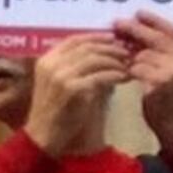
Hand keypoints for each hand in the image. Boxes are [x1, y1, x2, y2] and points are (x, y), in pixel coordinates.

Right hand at [23, 34, 128, 155]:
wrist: (44, 135)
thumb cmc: (54, 110)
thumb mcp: (59, 83)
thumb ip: (75, 67)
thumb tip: (104, 53)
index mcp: (46, 60)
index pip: (74, 39)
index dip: (96, 37)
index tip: (114, 39)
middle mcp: (51, 64)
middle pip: (87, 47)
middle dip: (111, 48)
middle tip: (127, 53)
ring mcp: (60, 76)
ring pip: (96, 59)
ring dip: (116, 62)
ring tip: (128, 67)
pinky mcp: (73, 89)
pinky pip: (102, 76)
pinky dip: (116, 75)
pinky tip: (124, 78)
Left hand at [116, 10, 172, 148]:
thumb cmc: (171, 96)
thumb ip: (164, 50)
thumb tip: (136, 28)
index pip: (172, 29)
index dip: (154, 20)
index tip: (138, 13)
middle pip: (156, 37)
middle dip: (134, 30)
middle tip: (116, 24)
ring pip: (143, 54)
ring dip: (129, 57)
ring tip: (122, 61)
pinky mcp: (163, 81)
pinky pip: (137, 68)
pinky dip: (128, 71)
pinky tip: (123, 75)